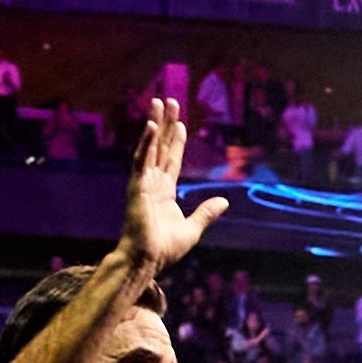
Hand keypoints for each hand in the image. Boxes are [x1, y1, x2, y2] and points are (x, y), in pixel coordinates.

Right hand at [120, 95, 228, 276]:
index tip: (181, 123)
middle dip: (166, 123)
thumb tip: (225, 202)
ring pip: (150, 147)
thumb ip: (206, 213)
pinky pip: (142, 160)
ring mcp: (143, 183)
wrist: (147, 261)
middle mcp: (152, 183)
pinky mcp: (137, 186)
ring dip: (155, 124)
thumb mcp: (192, 229)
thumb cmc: (164, 250)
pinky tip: (153, 126)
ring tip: (159, 103)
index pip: (171, 160)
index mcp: (164, 192)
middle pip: (161, 146)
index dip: (176, 141)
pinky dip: (147, 143)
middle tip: (169, 101)